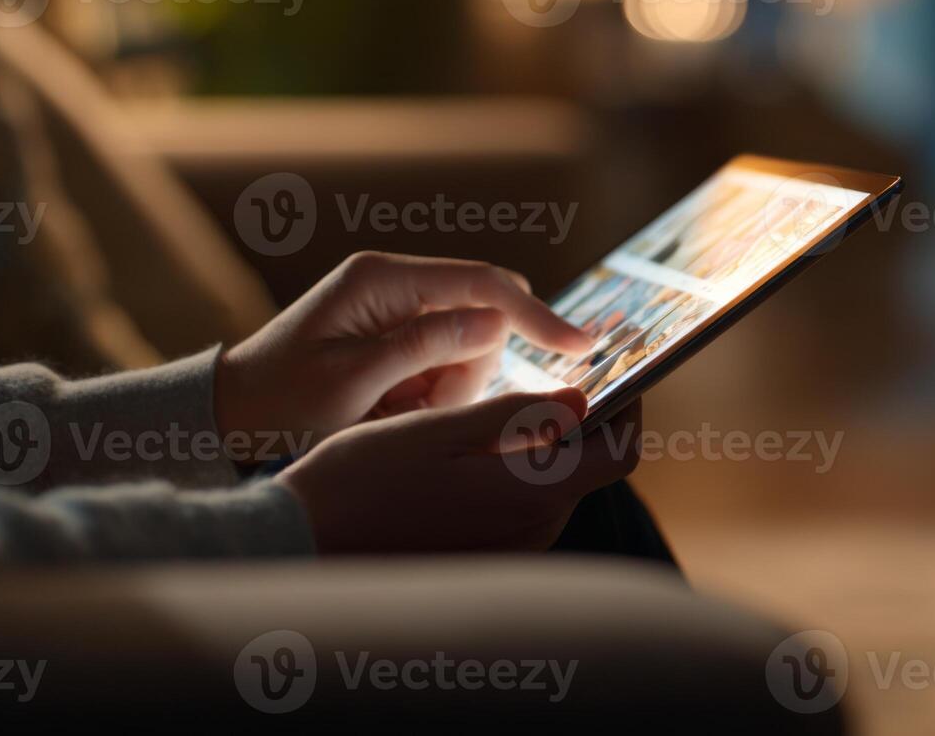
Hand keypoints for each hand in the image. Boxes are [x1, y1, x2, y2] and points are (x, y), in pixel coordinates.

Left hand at [214, 252, 591, 457]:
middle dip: (471, 366)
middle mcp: (399, 284)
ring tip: (390, 412)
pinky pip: (451, 365)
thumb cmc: (281, 402)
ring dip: (449, 388)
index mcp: (384, 279)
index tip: (582, 346)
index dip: (536, 314)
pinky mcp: (403, 337)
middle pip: (485, 316)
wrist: (230, 418)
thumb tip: (495, 323)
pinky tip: (393, 408)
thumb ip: (424, 347)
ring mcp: (403, 310)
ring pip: (473, 348)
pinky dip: (435, 393)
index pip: (483, 284)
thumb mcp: (351, 382)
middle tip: (416, 404)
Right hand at [276, 389, 642, 553]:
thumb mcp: (440, 427)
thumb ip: (517, 414)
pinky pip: (525, 510)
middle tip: (565, 375)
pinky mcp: (487, 562)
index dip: (630, 410)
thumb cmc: (364, 477)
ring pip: (557, 489)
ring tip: (520, 404)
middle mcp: (534, 534)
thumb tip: (582, 400)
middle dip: (586, 424)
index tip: (622, 374)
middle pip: (590, 470)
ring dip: (551, 448)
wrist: (304, 541)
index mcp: (531, 496)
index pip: (620, 454)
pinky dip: (522, 474)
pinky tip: (483, 447)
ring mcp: (512, 554)